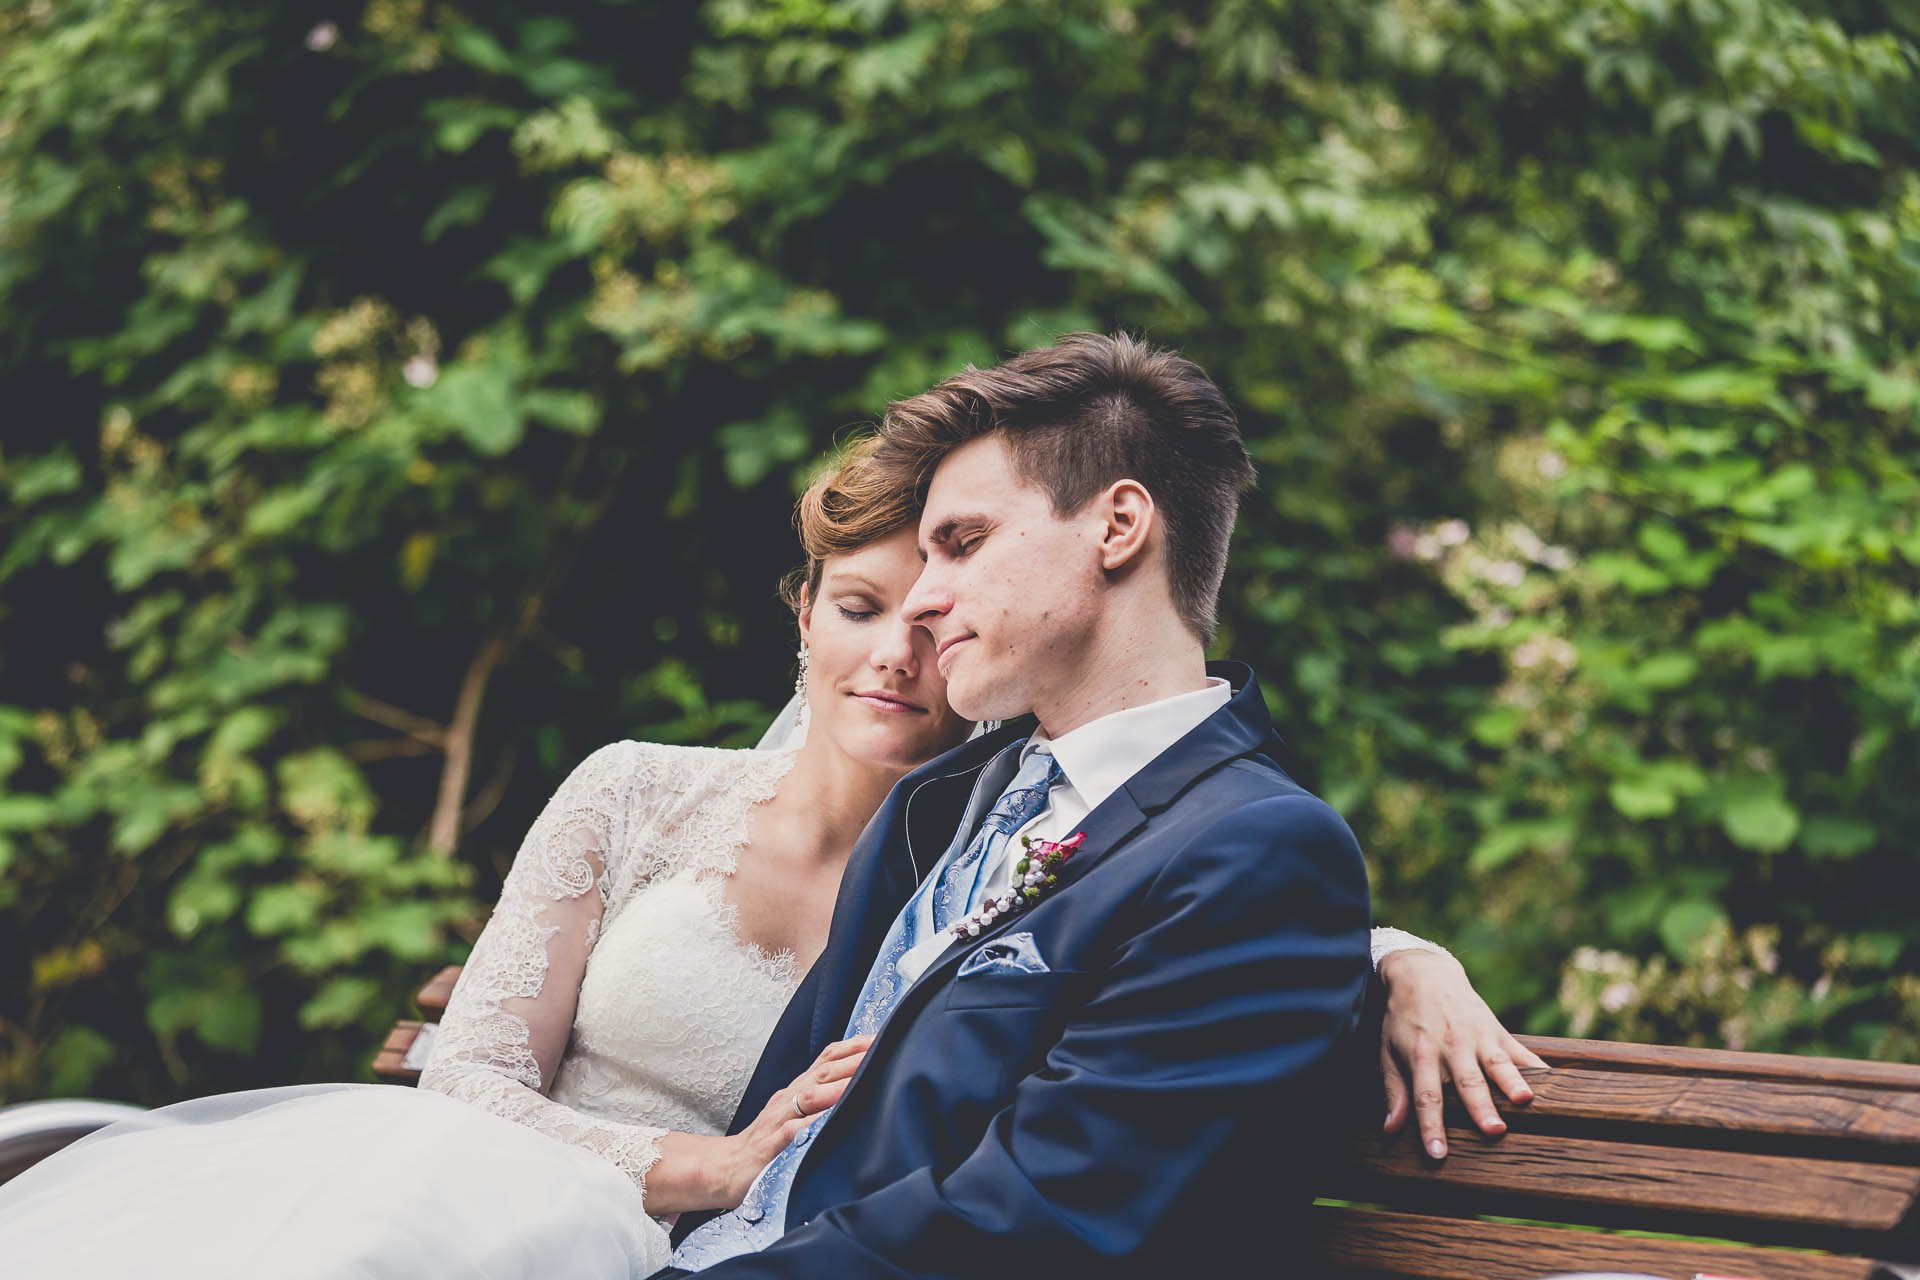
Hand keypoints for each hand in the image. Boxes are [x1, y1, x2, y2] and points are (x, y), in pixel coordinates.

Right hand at [714, 1034, 872, 1207]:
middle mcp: (790, 1098)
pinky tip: (828, 1124)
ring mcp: (779, 1120)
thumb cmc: (769, 1142)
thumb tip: (861, 1089)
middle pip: (824, 1071)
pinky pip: (792, 1132)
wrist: (727, 1167)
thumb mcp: (795, 1113)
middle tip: (884, 1051)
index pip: (827, 1058)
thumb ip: (822, 1100)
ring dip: (837, 1087)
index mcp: (797, 1089)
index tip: (884, 1038)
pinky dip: (811, 1125)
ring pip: (810, 1096)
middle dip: (854, 1060)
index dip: (854, 1046)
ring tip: (863, 1080)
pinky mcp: (771, 1146)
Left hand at [1376, 949, 1546, 1158]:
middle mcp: (1451, 1047)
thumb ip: (1394, 1091)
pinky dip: (1537, 1067)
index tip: (1438, 1154)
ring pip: (1497, 1064)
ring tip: (1526, 1101)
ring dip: (1512, 1083)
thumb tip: (1390, 1129)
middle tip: (1494, 1132)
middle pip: (1467, 1082)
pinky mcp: (1498, 1031)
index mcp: (1421, 1056)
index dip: (1432, 1126)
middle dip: (1481, 1107)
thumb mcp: (1388, 1051)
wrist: (1424, 974)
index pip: (1426, 1097)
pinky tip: (1556, 1084)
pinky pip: (1521, 1052)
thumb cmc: (1402, 1020)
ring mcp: (1477, 1038)